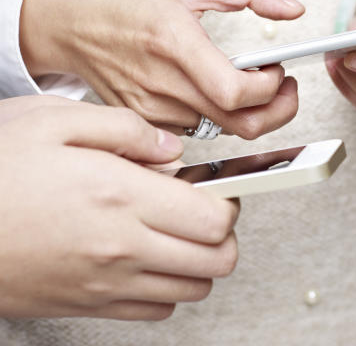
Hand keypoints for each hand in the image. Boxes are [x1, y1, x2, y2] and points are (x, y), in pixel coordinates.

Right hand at [0, 97, 240, 319]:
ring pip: (192, 290)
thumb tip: (171, 148)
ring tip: (174, 232)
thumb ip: (126, 129)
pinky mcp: (84, 306)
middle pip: (217, 261)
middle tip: (201, 209)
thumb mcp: (51, 120)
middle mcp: (121, 247)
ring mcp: (104, 284)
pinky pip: (155, 311)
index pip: (217, 219)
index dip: (228, 201)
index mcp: (120, 196)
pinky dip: (165, 289)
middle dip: (223, 234)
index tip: (215, 186)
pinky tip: (146, 258)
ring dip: (198, 262)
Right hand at [20, 0, 303, 138]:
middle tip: (281, 85)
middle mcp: (161, 84)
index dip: (272, 88)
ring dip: (246, 111)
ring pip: (223, 132)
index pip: (237, 92)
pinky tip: (216, 91)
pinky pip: (198, 132)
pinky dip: (218, 117)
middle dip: (277, 109)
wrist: (60, 17)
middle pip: (241, 125)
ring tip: (244, 79)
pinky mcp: (145, 122)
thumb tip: (292, 9)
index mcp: (174, 43)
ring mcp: (151, 110)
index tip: (278, 69)